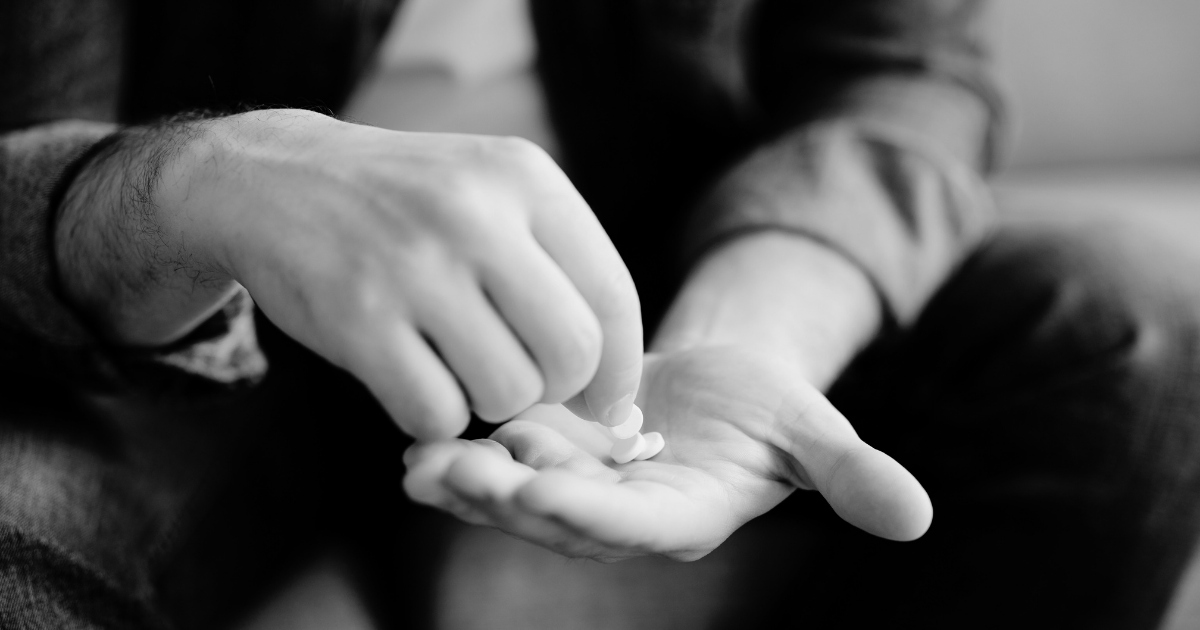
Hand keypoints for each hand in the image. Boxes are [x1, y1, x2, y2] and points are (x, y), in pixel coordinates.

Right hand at [56, 110, 642, 438]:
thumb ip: (558, 267)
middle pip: (572, 354)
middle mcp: (474, 214)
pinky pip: (438, 412)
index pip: (613, 296)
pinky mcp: (357, 319)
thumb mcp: (491, 191)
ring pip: (510, 392)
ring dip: (492, 401)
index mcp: (523, 178)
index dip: (621, 368)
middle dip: (559, 390)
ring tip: (460, 366)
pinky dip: (435, 415)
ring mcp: (413, 266)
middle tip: (524, 380)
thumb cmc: (407, 205)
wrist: (273, 180)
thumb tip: (613, 388)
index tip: (608, 401)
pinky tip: (415, 377)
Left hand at [403, 346, 931, 560]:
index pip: (634, 525)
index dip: (589, 512)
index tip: (540, 491)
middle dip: (505, 500)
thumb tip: (919, 518)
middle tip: (453, 474)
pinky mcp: (550, 458)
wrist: (718, 381)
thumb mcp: (815, 432)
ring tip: (421, 462)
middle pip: (559, 516)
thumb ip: (854, 477)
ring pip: (518, 495)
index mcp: (683, 514)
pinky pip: (501, 463)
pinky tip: (417, 440)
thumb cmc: (769, 405)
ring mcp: (581, 488)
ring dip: (469, 483)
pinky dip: (463, 454)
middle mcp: (622, 513)